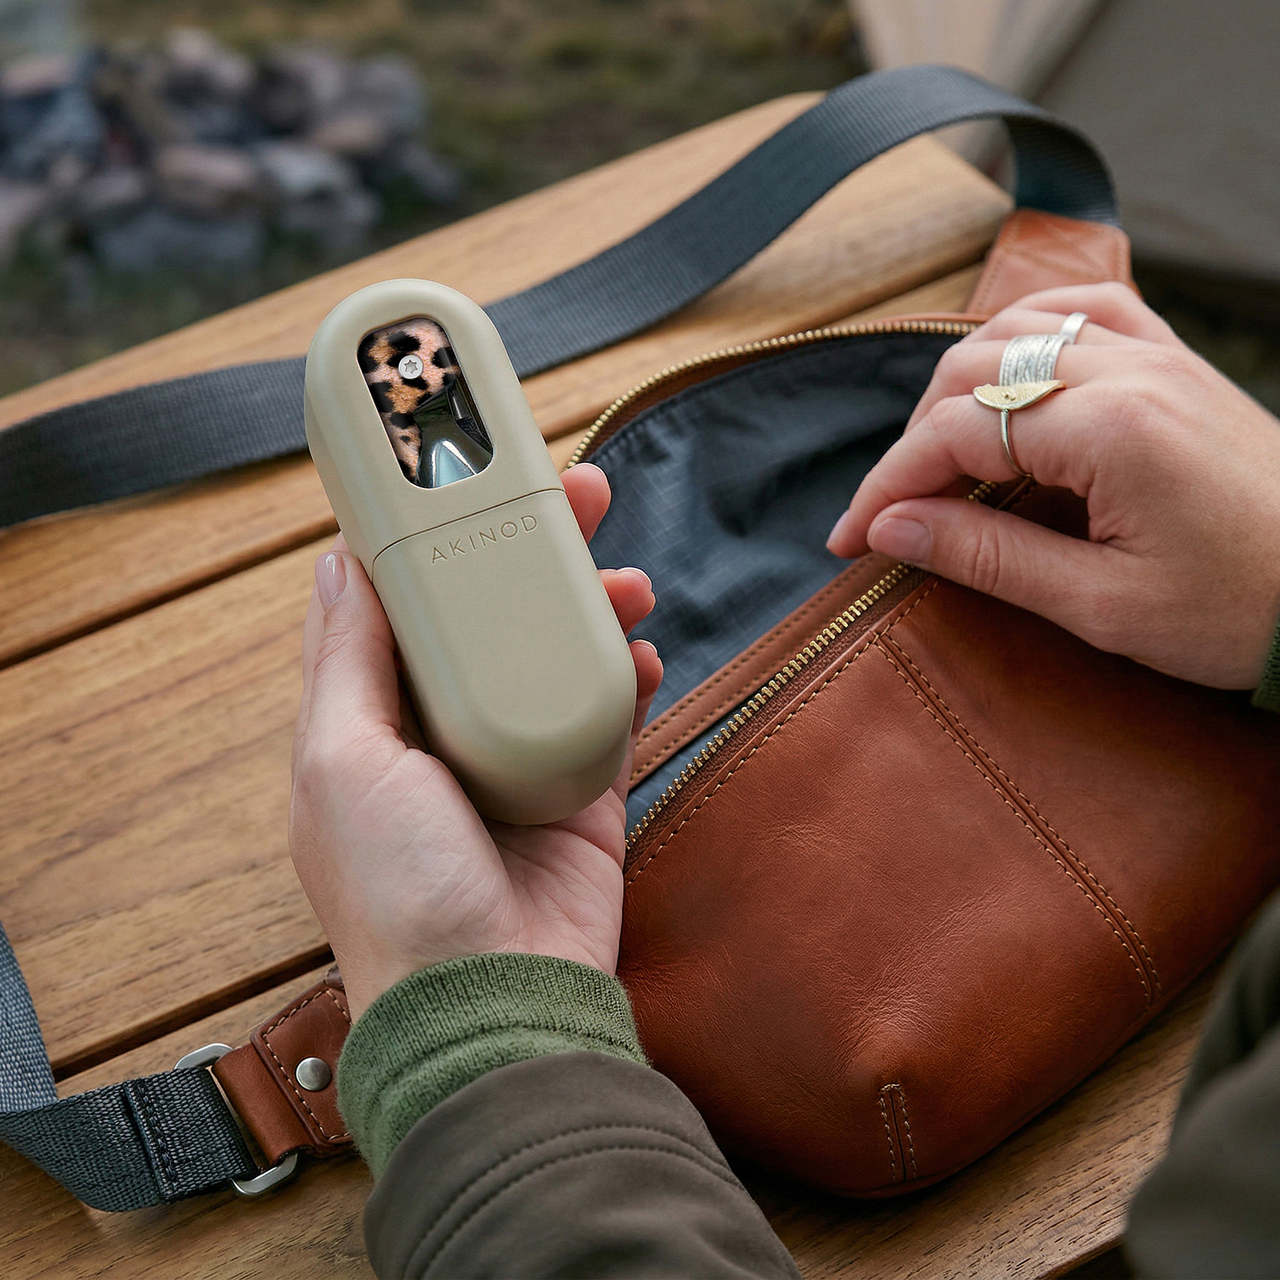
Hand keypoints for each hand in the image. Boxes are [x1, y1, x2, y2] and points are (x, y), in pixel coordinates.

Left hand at [289, 463, 662, 1019]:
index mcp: (370, 727)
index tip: (455, 480)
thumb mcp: (343, 761)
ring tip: (626, 576)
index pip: (395, 612)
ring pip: (555, 657)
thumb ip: (349, 660)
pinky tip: (643, 652)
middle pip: (488, 620)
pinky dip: (626, 680)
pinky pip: (609, 717)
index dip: (423, 544)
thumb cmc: (396, 891)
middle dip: (528, 555)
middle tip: (575, 494)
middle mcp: (441, 738)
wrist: (490, 1004)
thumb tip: (337, 564)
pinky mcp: (580, 796)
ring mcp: (515, 765)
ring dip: (590, 608)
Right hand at [826, 283, 1279, 689]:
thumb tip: (891, 530)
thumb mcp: (1101, 605)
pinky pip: (1080, 312)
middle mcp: (1129, 369)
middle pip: (970, 373)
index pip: (954, 433)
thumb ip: (987, 557)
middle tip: (889, 514)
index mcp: (1111, 428)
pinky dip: (1022, 337)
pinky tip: (1007, 379)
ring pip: (1014, 330)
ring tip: (936, 458)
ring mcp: (1156, 355)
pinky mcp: (1174, 362)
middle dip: (911, 443)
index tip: (850, 538)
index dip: (886, 485)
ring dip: (956, 388)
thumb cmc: (1239, 613)